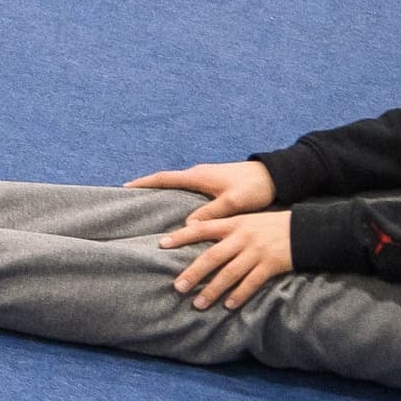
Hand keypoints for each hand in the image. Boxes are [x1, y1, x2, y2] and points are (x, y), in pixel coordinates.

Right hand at [127, 159, 276, 219]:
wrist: (275, 176)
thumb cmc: (254, 187)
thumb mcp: (233, 202)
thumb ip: (210, 213)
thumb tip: (187, 226)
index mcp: (198, 176)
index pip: (164, 178)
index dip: (144, 183)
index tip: (125, 188)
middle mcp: (198, 175)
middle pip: (166, 181)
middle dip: (148, 189)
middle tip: (131, 201)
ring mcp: (205, 178)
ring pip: (177, 187)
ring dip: (162, 194)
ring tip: (149, 209)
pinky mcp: (213, 184)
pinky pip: (188, 190)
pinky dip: (177, 197)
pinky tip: (176, 209)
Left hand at [168, 207, 296, 310]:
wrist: (305, 229)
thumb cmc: (271, 225)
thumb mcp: (246, 220)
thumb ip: (224, 226)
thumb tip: (195, 230)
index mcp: (234, 224)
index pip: (202, 229)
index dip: (181, 236)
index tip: (162, 244)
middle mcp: (242, 237)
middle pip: (212, 257)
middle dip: (193, 273)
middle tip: (177, 287)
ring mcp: (256, 252)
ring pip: (229, 274)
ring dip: (213, 290)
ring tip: (198, 303)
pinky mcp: (271, 265)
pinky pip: (252, 283)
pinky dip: (239, 295)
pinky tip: (228, 305)